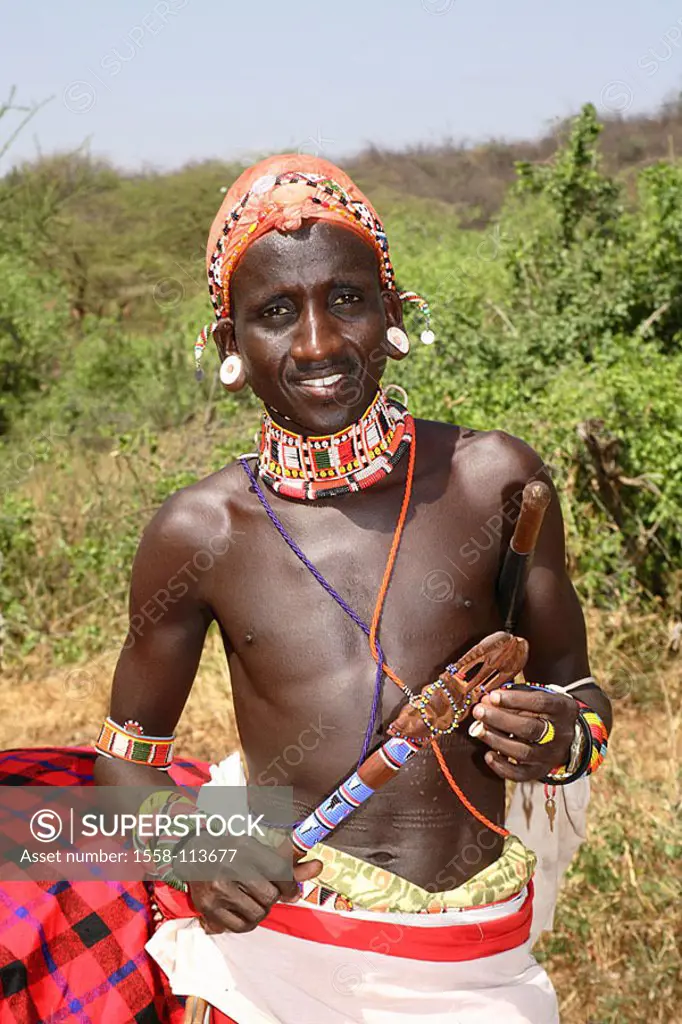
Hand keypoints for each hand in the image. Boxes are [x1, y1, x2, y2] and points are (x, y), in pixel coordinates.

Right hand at [183, 836, 321, 934]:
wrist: (193, 856)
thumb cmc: (233, 852)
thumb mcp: (258, 850)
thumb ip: (288, 862)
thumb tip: (317, 868)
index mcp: (245, 847)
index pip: (279, 871)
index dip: (290, 885)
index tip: (291, 891)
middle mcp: (230, 866)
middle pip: (269, 896)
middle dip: (272, 898)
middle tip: (263, 893)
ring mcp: (218, 888)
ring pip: (257, 914)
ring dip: (260, 911)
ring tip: (252, 901)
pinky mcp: (208, 908)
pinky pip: (241, 927)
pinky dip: (247, 923)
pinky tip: (241, 911)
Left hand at [469, 687, 576, 780]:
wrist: (568, 737)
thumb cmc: (546, 712)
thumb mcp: (540, 698)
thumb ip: (515, 698)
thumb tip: (487, 700)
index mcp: (562, 709)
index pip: (540, 703)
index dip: (515, 699)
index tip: (492, 695)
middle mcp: (559, 734)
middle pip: (530, 729)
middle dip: (500, 719)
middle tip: (479, 711)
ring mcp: (550, 755)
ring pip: (524, 752)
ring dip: (497, 741)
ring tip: (478, 730)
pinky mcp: (540, 770)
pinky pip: (521, 774)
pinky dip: (502, 767)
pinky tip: (488, 755)